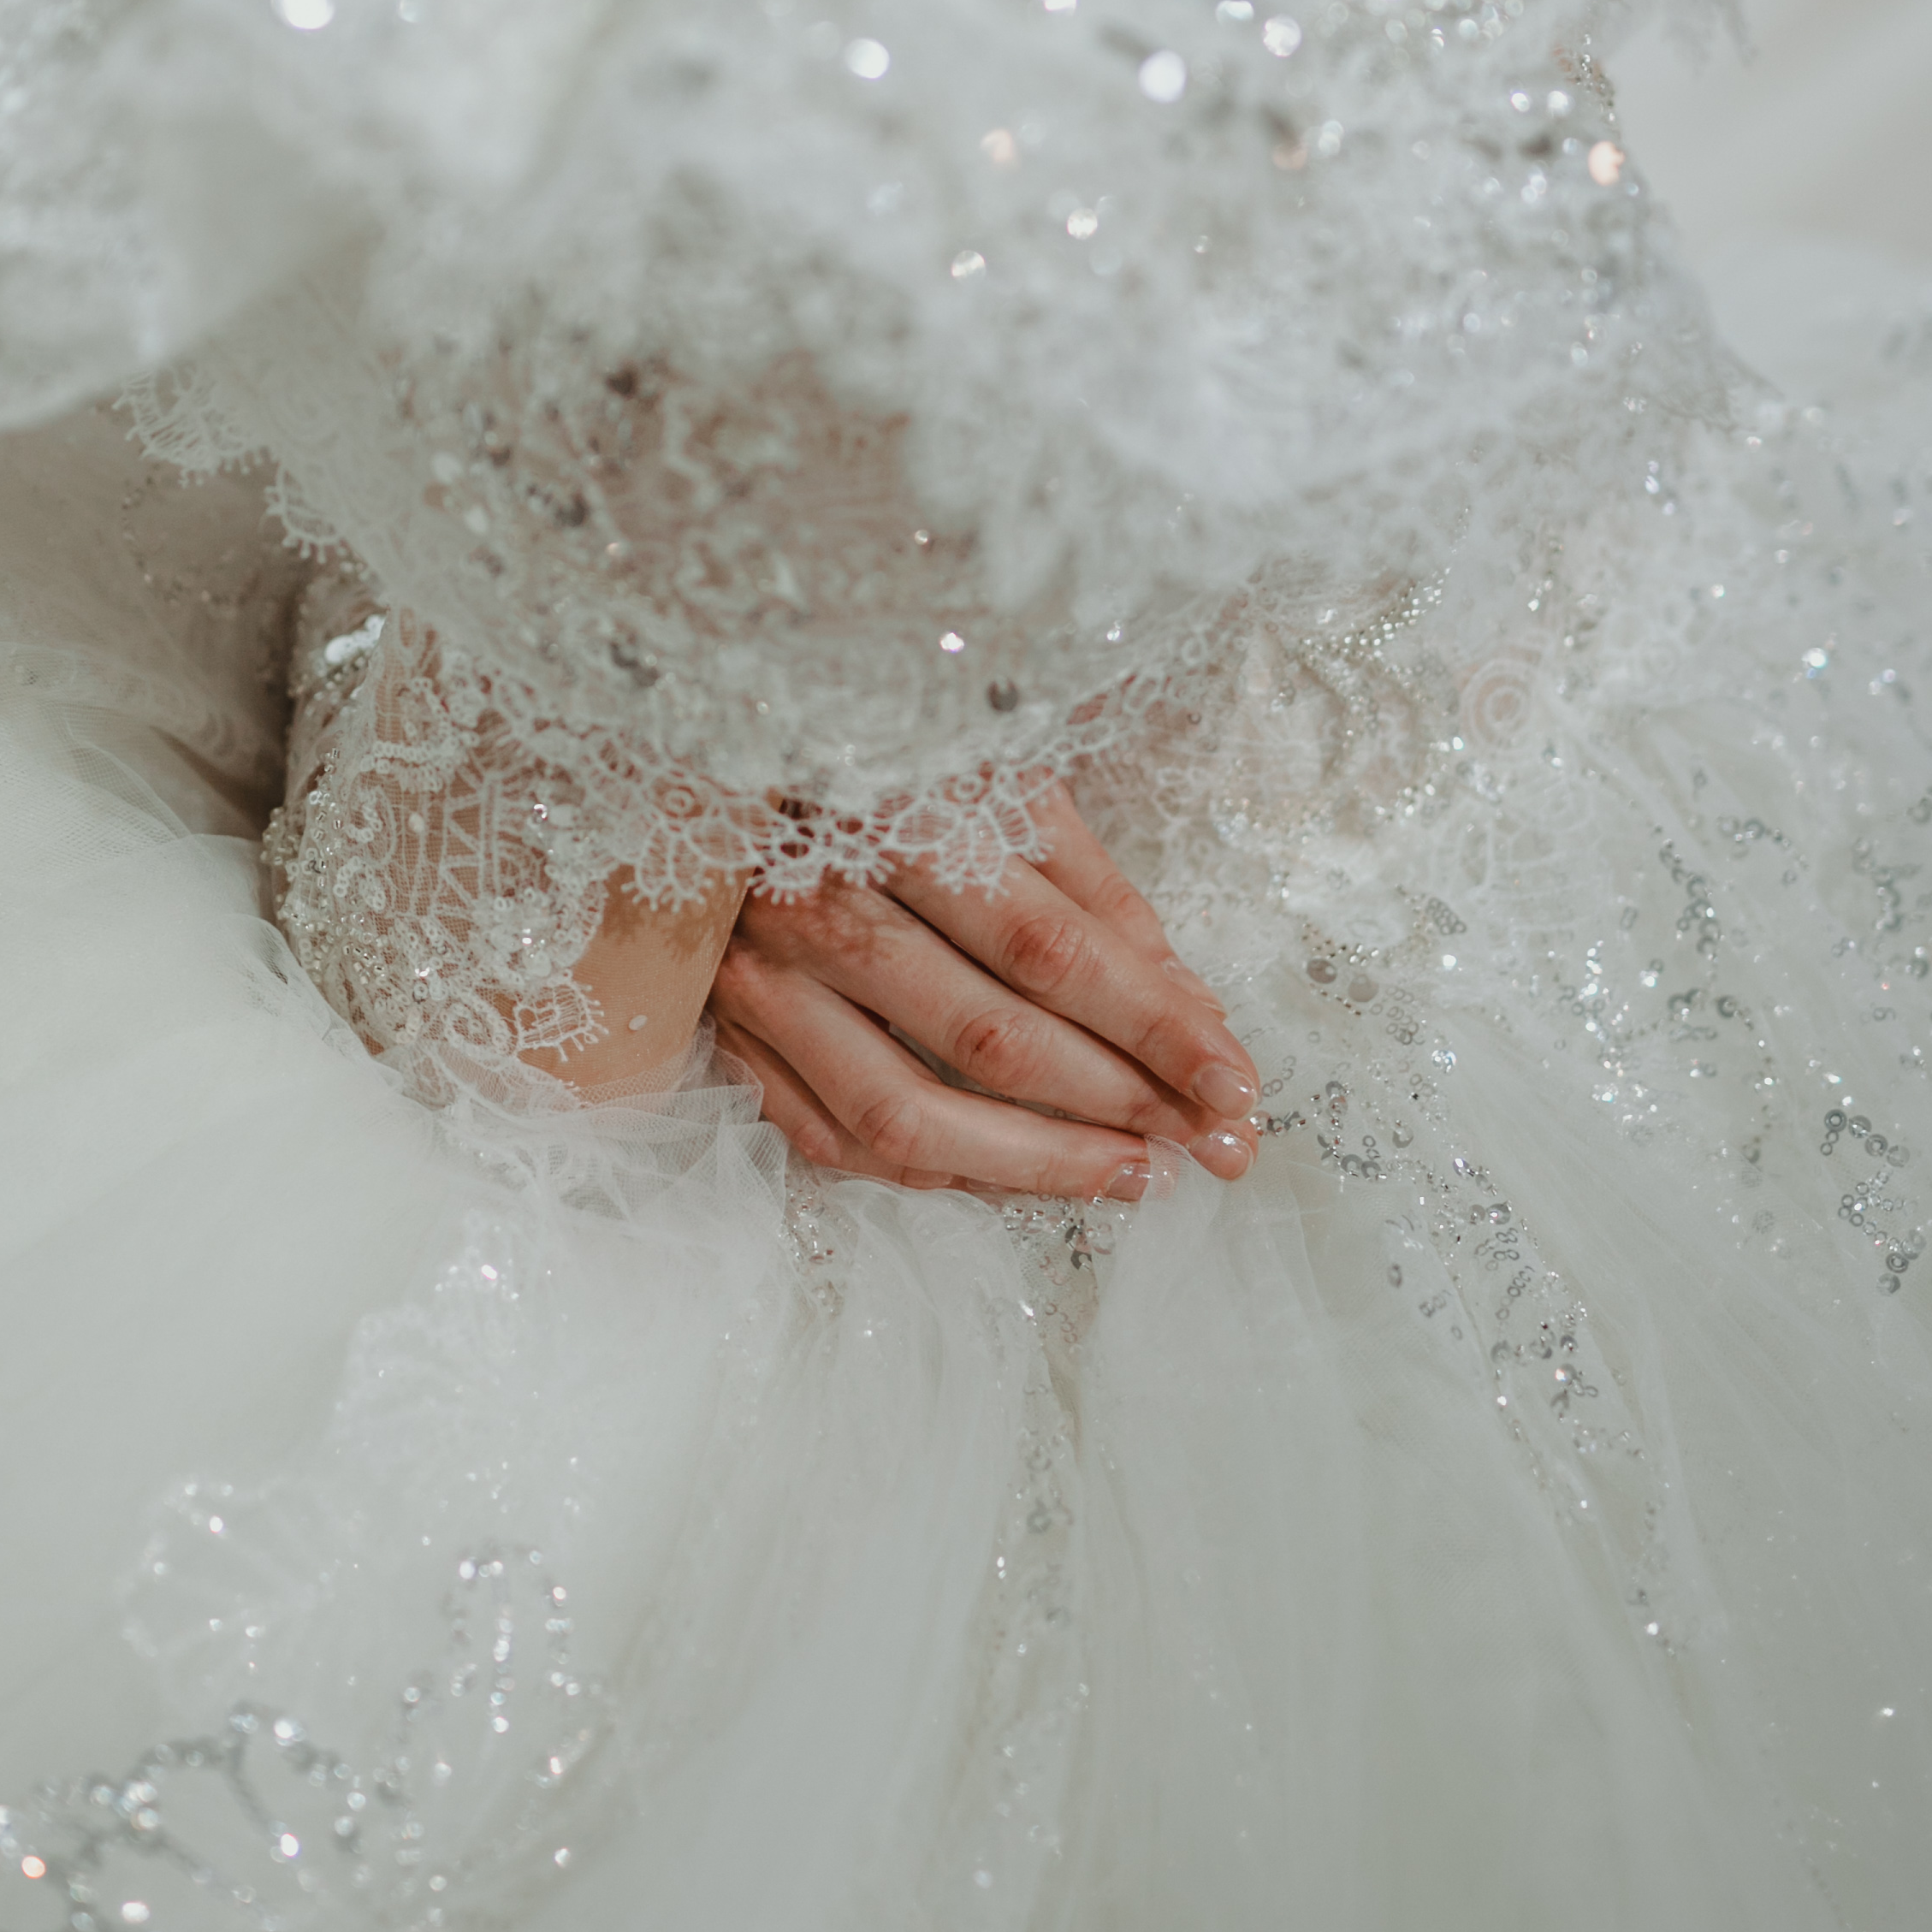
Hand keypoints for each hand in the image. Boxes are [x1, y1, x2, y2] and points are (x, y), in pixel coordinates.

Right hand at [710, 783, 1260, 1204]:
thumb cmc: (871, 757)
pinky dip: (936, 1174)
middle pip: (990, 1037)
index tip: (1235, 1081)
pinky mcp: (730, 1034)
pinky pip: (835, 1138)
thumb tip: (1185, 999)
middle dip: (1120, 1103)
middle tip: (1212, 1146)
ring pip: (908, 1112)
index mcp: (894, 817)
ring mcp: (763, 980)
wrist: (696, 753)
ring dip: (1038, 1162)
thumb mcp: (990, 779)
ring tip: (1135, 1177)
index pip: (1049, 947)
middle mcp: (818, 904)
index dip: (1151, 1025)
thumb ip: (1087, 888)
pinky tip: (1018, 1177)